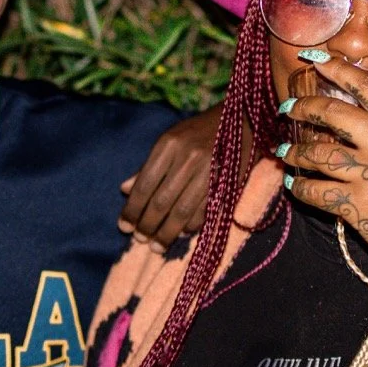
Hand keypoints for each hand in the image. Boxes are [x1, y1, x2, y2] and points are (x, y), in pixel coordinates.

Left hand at [118, 105, 219, 251]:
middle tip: (139, 240)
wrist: (243, 120)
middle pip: (162, 201)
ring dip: (167, 233)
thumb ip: (148, 165)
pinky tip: (181, 234)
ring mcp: (209, 172)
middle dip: (148, 225)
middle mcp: (188, 158)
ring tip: (156, 246)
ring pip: (182, 211)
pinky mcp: (227, 184)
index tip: (123, 227)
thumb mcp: (171, 140)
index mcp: (169, 144)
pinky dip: (191, 227)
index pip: (145, 184)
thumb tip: (125, 190)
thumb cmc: (200, 131)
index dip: (132, 210)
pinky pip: (204, 212)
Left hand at [279, 58, 367, 270]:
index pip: (367, 86)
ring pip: (319, 154)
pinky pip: (318, 192)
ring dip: (295, 152)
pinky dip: (302, 189)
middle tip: (288, 108)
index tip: (315, 60)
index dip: (337, 69)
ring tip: (284, 152)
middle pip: (334, 113)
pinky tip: (296, 187)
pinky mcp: (358, 206)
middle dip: (304, 108)